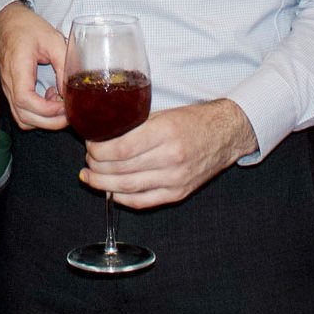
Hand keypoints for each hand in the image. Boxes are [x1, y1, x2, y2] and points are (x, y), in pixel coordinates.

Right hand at [0, 2, 68, 130]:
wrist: (7, 22)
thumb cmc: (27, 27)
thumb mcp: (52, 39)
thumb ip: (63, 65)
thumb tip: (69, 90)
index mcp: (17, 67)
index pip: (25, 99)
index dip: (46, 109)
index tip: (63, 105)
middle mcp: (9, 82)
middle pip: (24, 116)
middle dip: (50, 121)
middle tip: (69, 113)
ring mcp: (8, 88)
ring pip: (22, 118)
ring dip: (44, 121)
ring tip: (60, 105)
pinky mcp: (11, 90)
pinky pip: (21, 112)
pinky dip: (37, 115)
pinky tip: (49, 100)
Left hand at [80, 99, 254, 209]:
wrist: (226, 135)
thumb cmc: (193, 120)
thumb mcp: (164, 112)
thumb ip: (136, 123)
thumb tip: (102, 129)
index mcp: (166, 132)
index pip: (121, 148)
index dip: (98, 149)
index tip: (89, 143)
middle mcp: (171, 158)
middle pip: (121, 169)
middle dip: (97, 165)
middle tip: (87, 159)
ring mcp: (175, 180)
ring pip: (128, 188)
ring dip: (103, 183)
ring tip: (90, 176)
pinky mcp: (178, 194)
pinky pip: (143, 201)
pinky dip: (122, 198)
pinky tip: (109, 190)